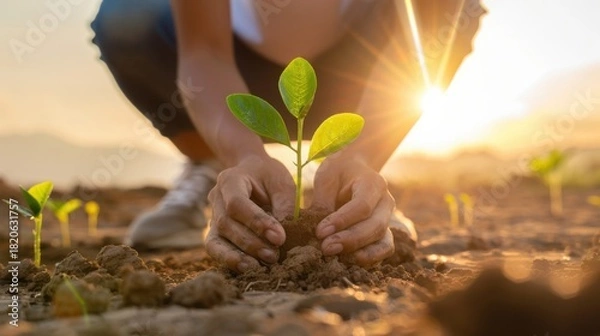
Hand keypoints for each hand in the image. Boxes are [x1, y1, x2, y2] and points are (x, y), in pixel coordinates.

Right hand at [206, 155, 294, 272]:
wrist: (252, 171)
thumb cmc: (269, 176)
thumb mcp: (281, 182)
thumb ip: (285, 204)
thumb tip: (287, 235)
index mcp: (230, 179)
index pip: (237, 203)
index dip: (257, 222)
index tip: (279, 237)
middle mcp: (216, 198)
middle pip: (226, 224)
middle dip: (251, 243)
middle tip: (274, 256)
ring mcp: (212, 216)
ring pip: (216, 240)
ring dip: (238, 256)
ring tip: (261, 267)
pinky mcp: (215, 232)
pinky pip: (216, 249)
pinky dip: (230, 260)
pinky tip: (248, 268)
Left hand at [310, 155, 394, 266]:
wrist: (355, 168)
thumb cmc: (339, 172)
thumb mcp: (327, 178)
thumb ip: (323, 202)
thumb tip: (318, 231)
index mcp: (373, 183)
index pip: (361, 206)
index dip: (342, 221)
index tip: (320, 232)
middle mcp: (386, 202)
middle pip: (375, 226)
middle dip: (350, 240)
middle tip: (325, 248)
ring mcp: (388, 218)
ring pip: (383, 241)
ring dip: (360, 253)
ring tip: (336, 258)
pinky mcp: (384, 232)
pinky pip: (383, 249)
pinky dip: (369, 258)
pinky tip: (348, 261)